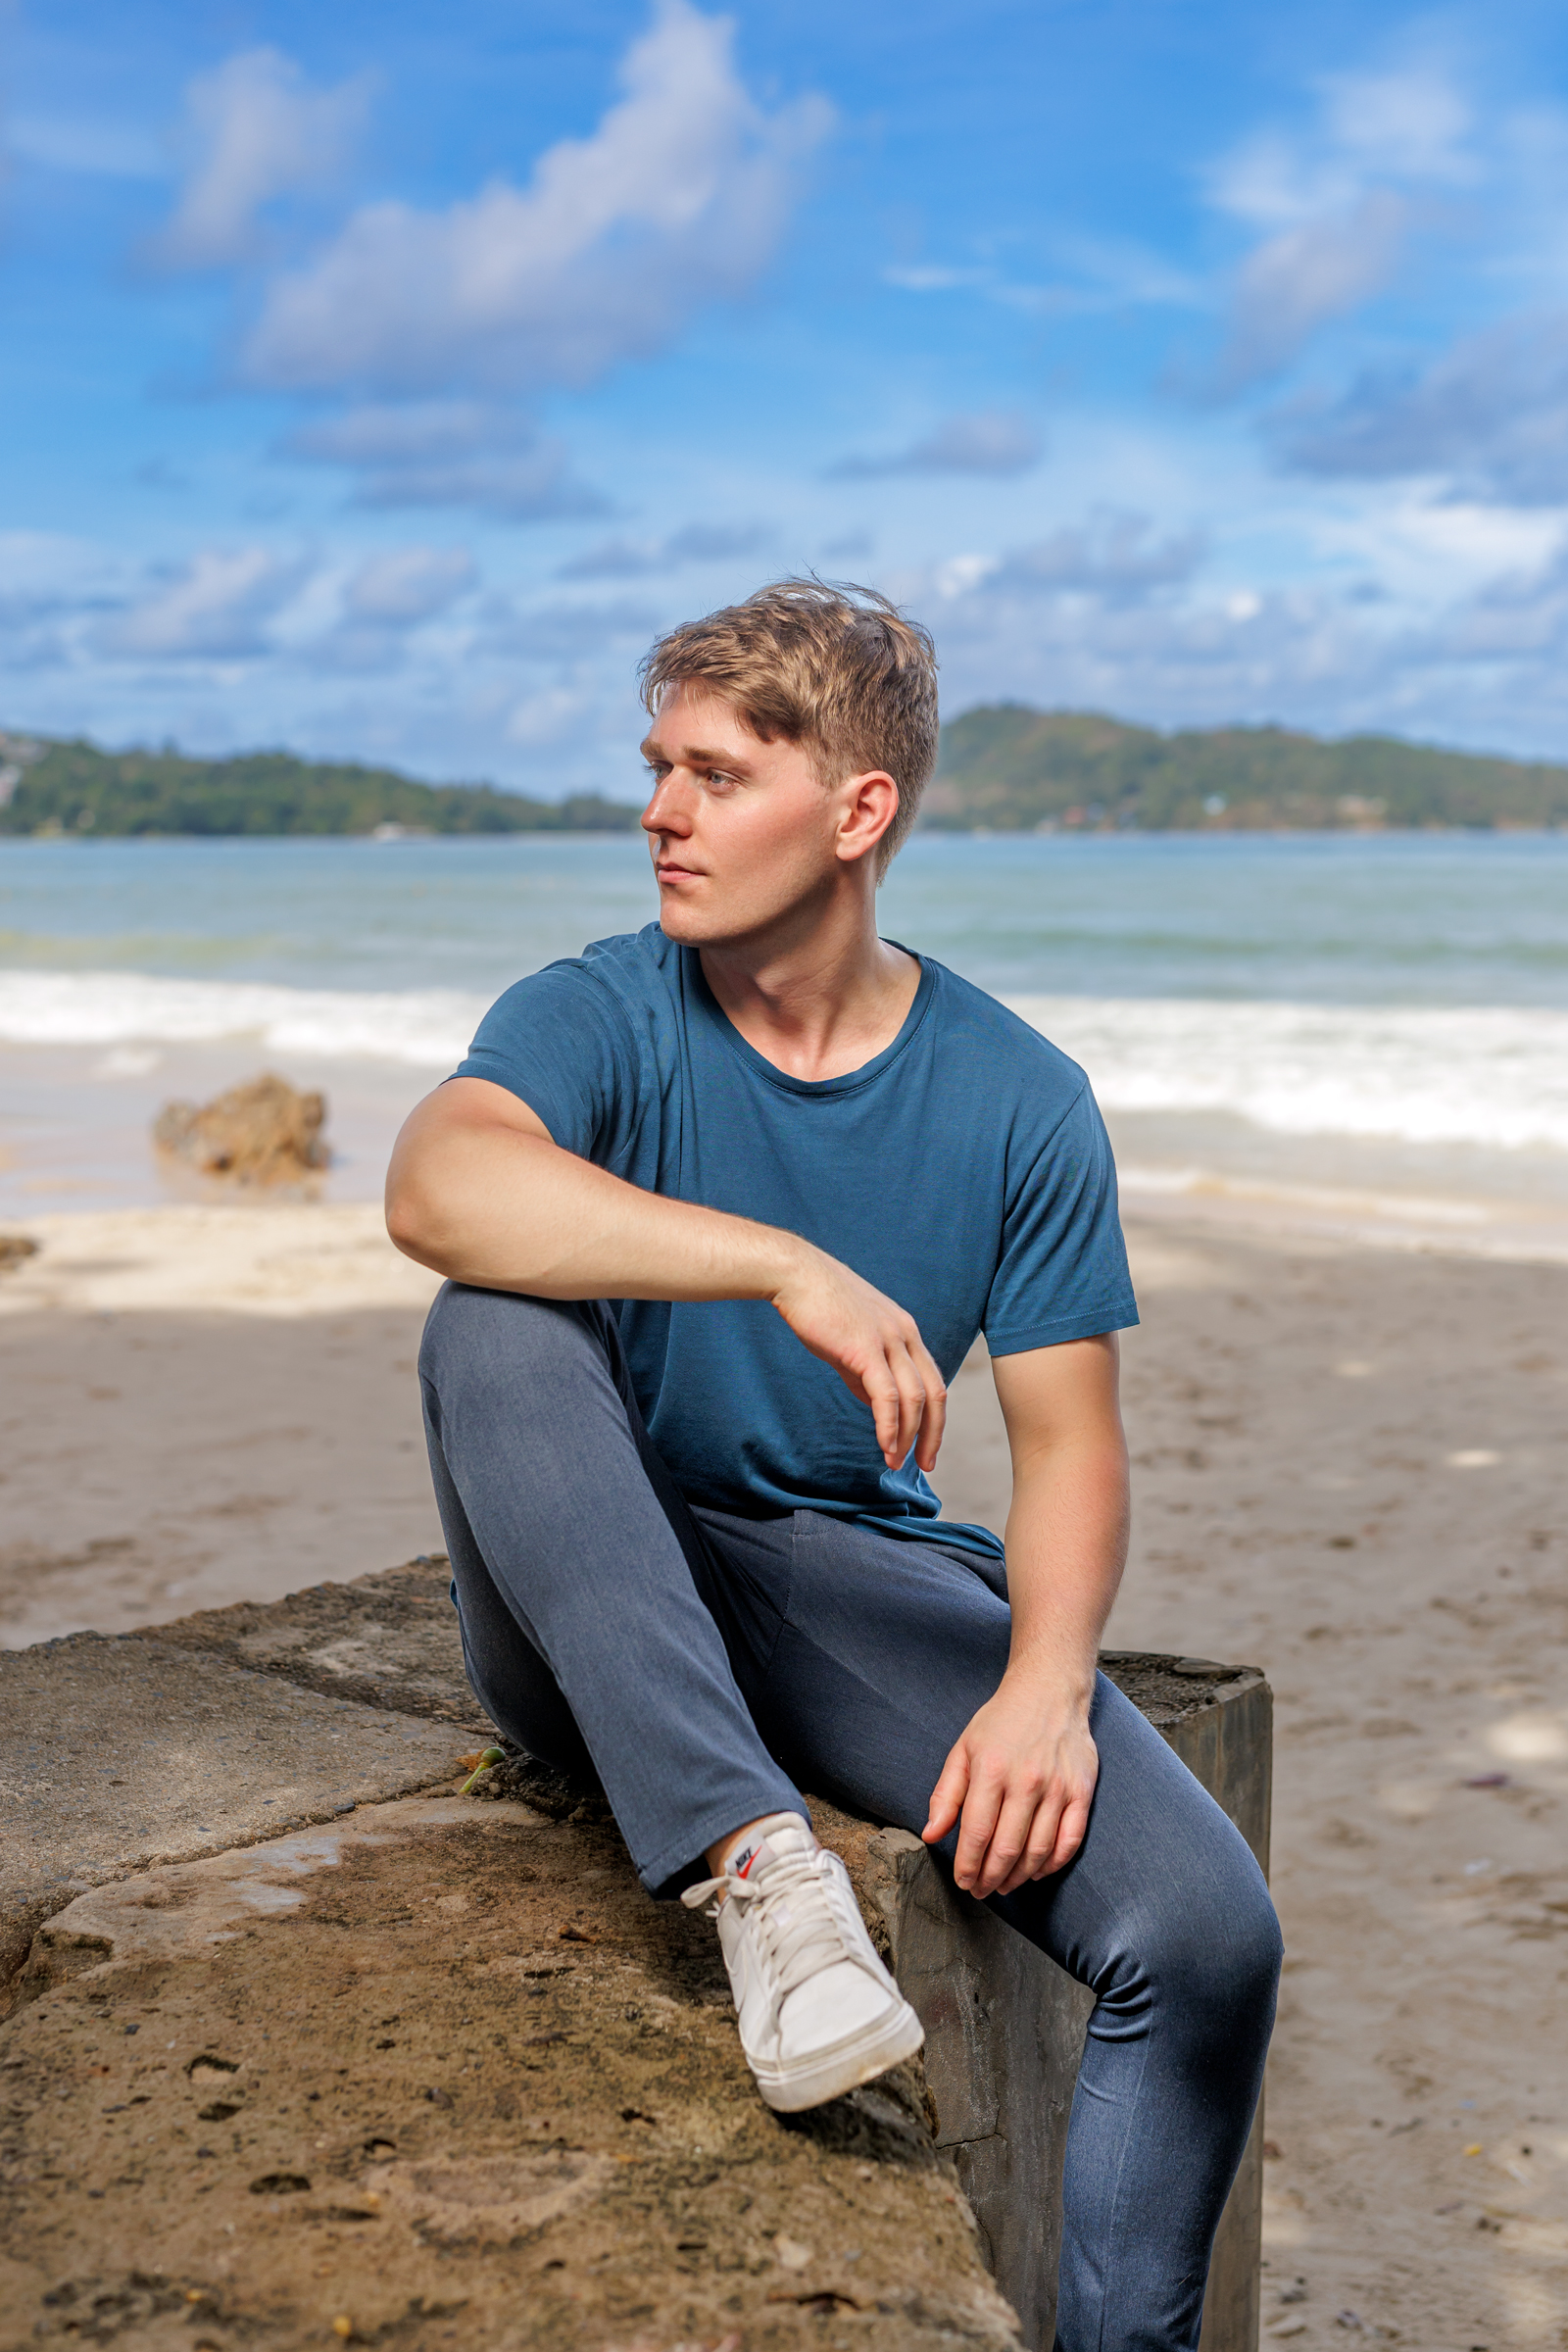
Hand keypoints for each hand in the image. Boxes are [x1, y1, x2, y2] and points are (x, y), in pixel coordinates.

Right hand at [770, 1244, 945, 1470]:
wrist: (797, 1276)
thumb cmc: (820, 1307)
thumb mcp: (852, 1342)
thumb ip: (866, 1373)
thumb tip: (876, 1405)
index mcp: (907, 1333)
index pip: (933, 1382)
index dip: (934, 1419)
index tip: (926, 1447)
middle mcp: (906, 1336)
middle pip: (935, 1394)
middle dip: (933, 1434)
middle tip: (926, 1465)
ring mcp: (889, 1340)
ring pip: (914, 1398)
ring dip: (909, 1436)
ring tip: (895, 1462)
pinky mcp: (866, 1348)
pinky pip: (886, 1395)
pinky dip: (889, 1425)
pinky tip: (885, 1445)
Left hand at [922, 1676, 1098, 1898]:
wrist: (1050, 1692)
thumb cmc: (1002, 1722)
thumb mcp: (963, 1749)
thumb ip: (946, 1794)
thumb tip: (931, 1835)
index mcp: (991, 1770)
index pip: (977, 1833)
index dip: (968, 1865)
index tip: (963, 1881)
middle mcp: (1026, 1781)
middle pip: (1007, 1848)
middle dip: (990, 1878)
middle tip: (982, 1890)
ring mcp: (1057, 1788)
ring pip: (1038, 1851)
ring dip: (1019, 1877)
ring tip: (1005, 1885)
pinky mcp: (1081, 1792)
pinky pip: (1069, 1841)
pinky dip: (1052, 1864)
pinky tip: (1037, 1871)